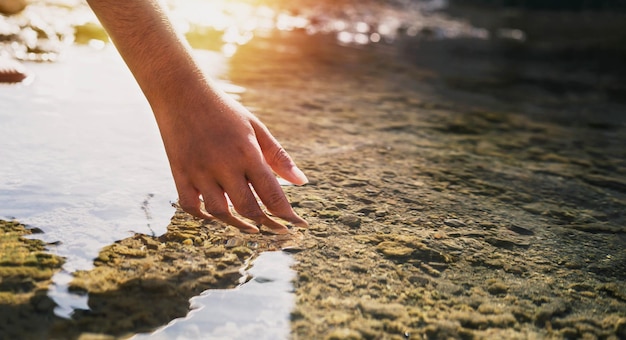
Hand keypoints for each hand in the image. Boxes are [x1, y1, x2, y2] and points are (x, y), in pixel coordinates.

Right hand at [156, 83, 307, 233]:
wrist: (180, 92)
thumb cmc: (224, 110)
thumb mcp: (255, 127)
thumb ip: (278, 156)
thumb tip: (302, 182)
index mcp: (247, 152)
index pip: (272, 193)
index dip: (287, 214)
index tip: (299, 225)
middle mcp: (223, 164)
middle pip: (248, 208)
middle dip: (267, 224)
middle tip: (278, 231)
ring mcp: (199, 171)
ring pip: (220, 212)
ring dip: (237, 224)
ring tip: (251, 227)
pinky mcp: (179, 173)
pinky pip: (190, 207)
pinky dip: (204, 217)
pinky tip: (217, 217)